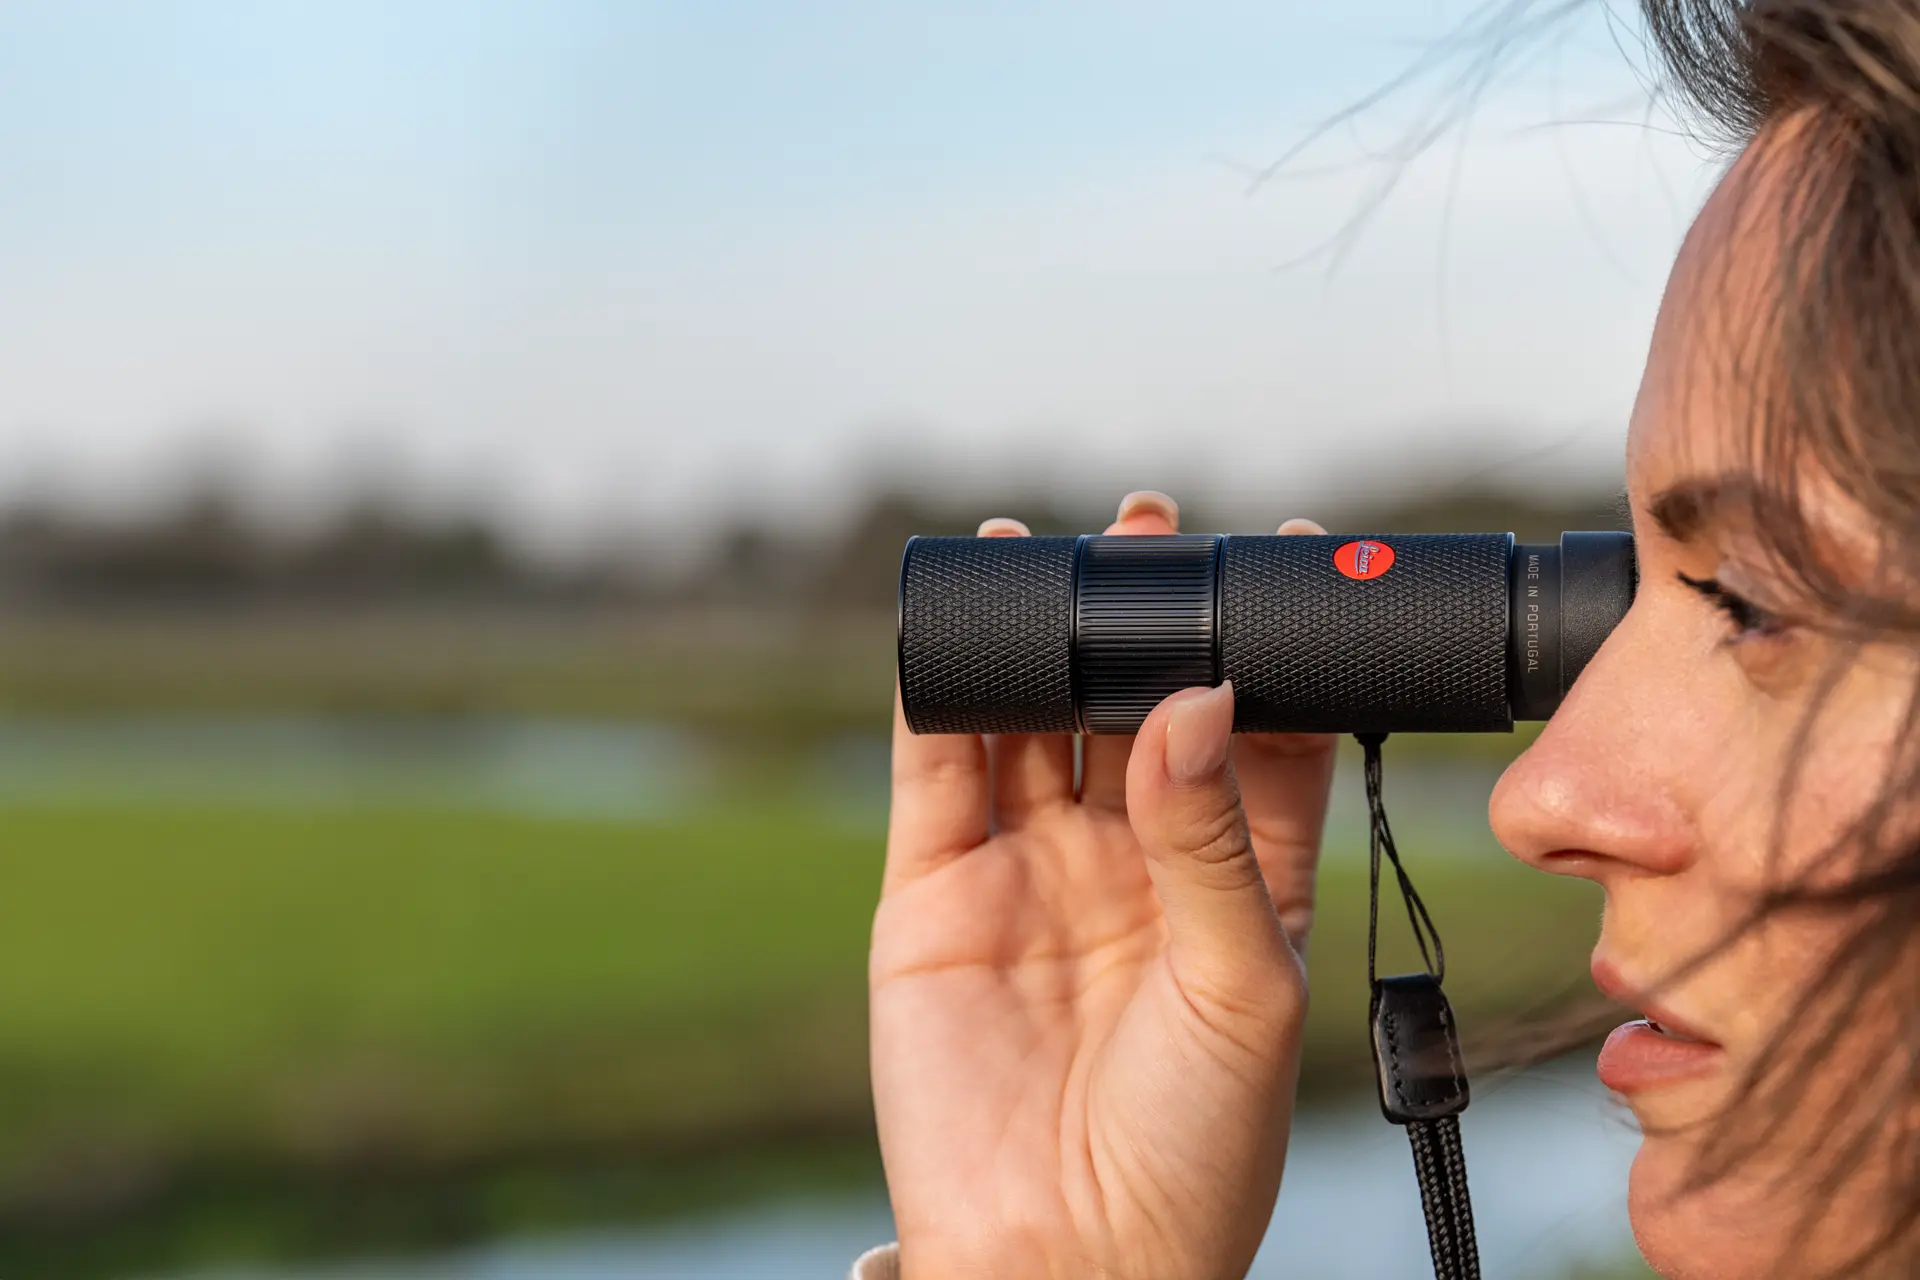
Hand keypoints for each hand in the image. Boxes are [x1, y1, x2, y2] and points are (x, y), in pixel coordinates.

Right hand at [871, 493, 1337, 1279]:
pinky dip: (941, 690)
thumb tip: (1199, 696)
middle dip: (1139, 618)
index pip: (1255, 734)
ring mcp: (1028, 869)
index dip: (1260, 649)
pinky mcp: (934, 889)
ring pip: (1032, 719)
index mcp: (1234, 880)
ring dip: (1040, 635)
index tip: (1271, 563)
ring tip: (1051, 547)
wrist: (1062, 1262)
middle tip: (1145, 531)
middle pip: (1134, 704)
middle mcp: (1131, 860)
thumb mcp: (1238, 985)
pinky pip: (935, 766)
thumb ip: (1213, 837)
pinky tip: (960, 620)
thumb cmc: (1192, 1151)